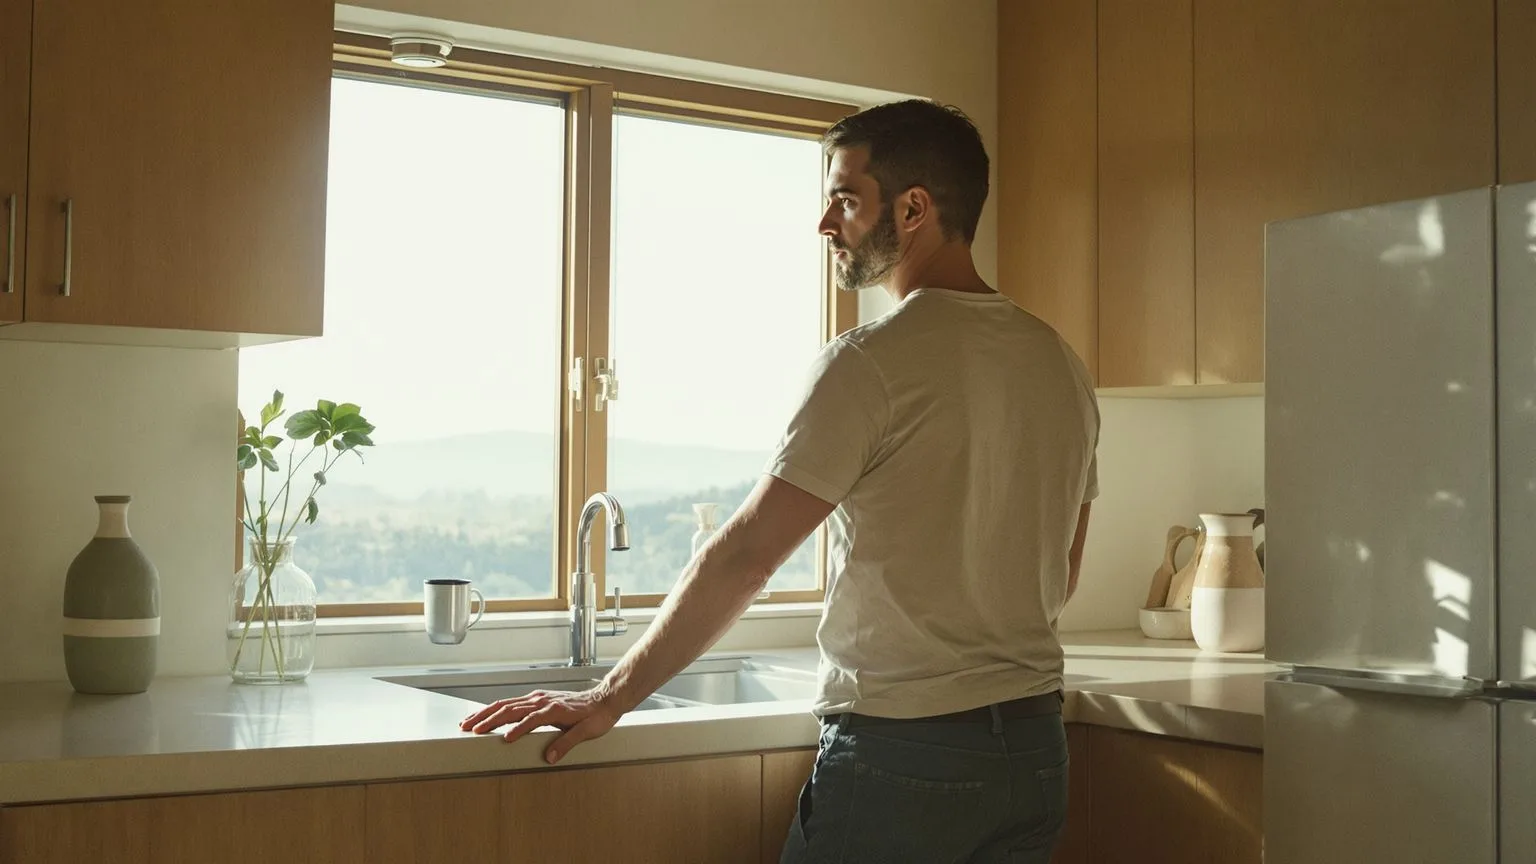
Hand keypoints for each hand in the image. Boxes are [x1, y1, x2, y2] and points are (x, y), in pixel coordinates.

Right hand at [459, 687, 621, 763]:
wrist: (605, 699)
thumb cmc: (597, 717)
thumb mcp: (587, 733)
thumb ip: (568, 743)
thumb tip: (550, 757)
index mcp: (553, 709)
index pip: (530, 719)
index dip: (517, 730)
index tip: (503, 741)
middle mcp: (542, 701)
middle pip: (509, 708)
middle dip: (487, 719)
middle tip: (468, 729)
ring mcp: (539, 698)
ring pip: (507, 704)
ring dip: (486, 713)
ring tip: (468, 722)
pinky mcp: (538, 698)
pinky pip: (513, 702)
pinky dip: (496, 709)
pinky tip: (488, 715)